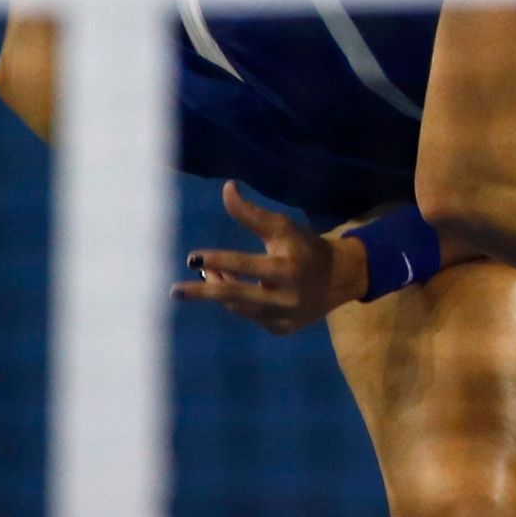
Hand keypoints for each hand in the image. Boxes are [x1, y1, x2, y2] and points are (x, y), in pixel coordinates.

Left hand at [170, 181, 368, 334]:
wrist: (341, 278)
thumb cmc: (306, 246)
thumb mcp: (283, 227)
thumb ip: (251, 213)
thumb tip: (226, 187)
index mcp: (288, 267)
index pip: (246, 265)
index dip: (218, 260)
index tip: (192, 258)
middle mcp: (286, 296)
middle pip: (234, 296)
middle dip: (203, 292)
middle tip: (174, 290)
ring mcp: (283, 316)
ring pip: (238, 306)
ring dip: (219, 290)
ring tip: (208, 275)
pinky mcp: (281, 329)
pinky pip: (249, 315)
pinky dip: (237, 301)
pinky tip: (232, 289)